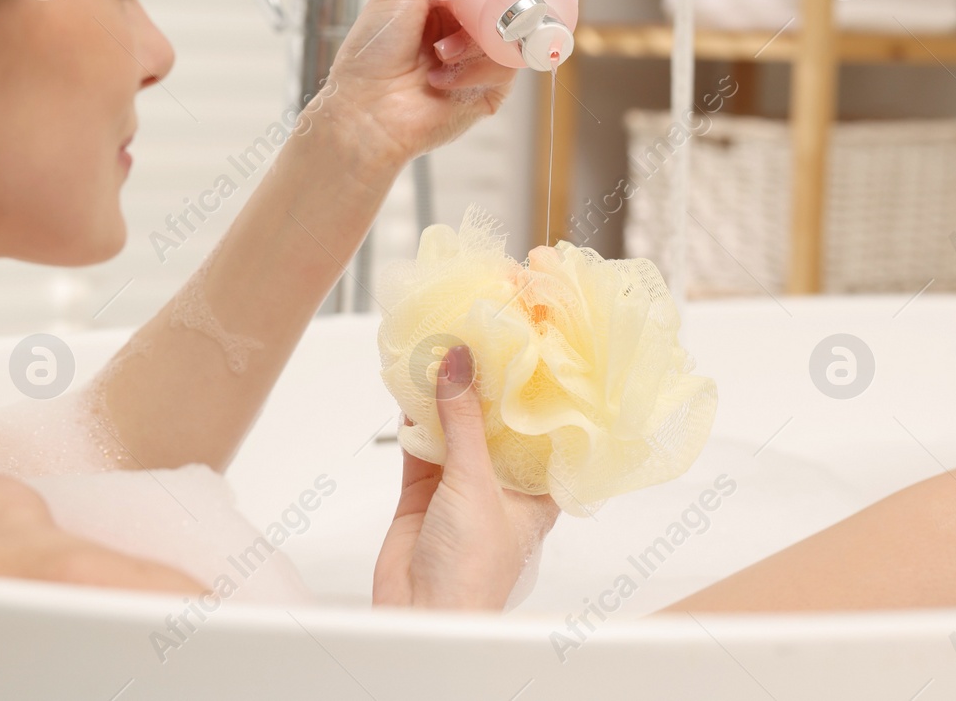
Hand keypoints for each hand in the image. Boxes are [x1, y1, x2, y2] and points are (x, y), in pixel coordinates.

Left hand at [319, 0, 577, 168]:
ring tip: (442, 50)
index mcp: (448, 2)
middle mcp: (467, 31)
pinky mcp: (488, 93)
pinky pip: (504, 71)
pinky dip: (474, 69)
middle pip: (518, 4)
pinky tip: (442, 75)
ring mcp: (480, 63)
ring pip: (513, 36)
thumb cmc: (372, 51)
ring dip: (481, 39)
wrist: (363, 112)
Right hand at [372, 344, 558, 609]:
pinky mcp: (423, 492)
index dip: (539, 396)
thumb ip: (463, 420)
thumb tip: (460, 363)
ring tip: (442, 351)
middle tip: (482, 339)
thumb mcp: (476, 484)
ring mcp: (459, 489)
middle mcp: (501, 488)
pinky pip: (420, 445)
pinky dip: (414, 418)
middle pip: (494, 427)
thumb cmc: (472, 572)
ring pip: (454, 431)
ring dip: (446, 397)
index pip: (544, 434)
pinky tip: (410, 386)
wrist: (422, 615)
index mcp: (536, 493)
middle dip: (486, 388)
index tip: (533, 353)